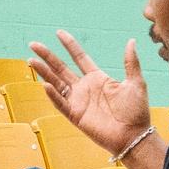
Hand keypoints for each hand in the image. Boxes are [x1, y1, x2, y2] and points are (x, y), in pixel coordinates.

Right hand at [28, 31, 151, 155]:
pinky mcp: (75, 115)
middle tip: (33, 44)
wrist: (134, 135)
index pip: (79, 57)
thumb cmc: (136, 111)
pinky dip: (53, 95)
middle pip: (61, 68)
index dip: (69, 45)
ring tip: (31, 60)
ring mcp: (78, 101)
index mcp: (97, 78)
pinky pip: (61, 103)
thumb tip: (131, 41)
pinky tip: (45, 85)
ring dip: (44, 72)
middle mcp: (84, 88)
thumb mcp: (136, 82)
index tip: (59, 32)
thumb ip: (131, 62)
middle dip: (47, 56)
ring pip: (56, 83)